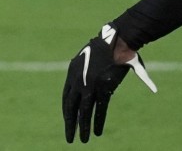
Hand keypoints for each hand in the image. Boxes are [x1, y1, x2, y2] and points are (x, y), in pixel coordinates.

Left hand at [61, 23, 156, 142]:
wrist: (116, 41)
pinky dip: (97, 122)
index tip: (68, 121)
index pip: (66, 97)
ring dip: (82, 128)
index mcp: (72, 72)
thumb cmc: (105, 48)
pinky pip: (99, 110)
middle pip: (71, 107)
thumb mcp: (88, 57)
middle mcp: (78, 80)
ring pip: (84, 112)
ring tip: (82, 140)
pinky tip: (96, 132)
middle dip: (70, 124)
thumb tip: (85, 82)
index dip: (67, 110)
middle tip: (70, 138)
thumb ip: (85, 72)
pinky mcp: (103, 89)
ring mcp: (90, 86)